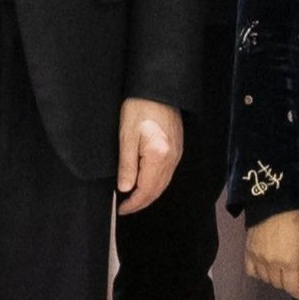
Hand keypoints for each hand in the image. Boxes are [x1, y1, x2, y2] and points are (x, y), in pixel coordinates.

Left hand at [113, 98, 183, 215]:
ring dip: (149, 195)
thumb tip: (125, 189)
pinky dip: (156, 184)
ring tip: (133, 200)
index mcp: (158, 156)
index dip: (133, 204)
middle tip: (126, 208)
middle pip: (157, 190)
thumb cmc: (139, 108)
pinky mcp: (177, 149)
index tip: (121, 209)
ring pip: (164, 183)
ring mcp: (176, 154)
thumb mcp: (126, 136)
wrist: (157, 90)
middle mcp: (171, 158)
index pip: (146, 190)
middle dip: (141, 203)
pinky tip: (145, 183)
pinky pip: (167, 174)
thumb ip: (127, 165)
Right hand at [244, 209, 298, 299]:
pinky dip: (258, 274)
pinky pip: (251, 271)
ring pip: (265, 280)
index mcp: (289, 263)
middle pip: (279, 285)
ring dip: (274, 279)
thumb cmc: (295, 223)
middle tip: (294, 278)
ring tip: (280, 272)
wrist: (273, 205)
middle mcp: (271, 264)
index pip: (292, 287)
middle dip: (288, 284)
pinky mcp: (248, 253)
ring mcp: (258, 259)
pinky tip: (264, 269)